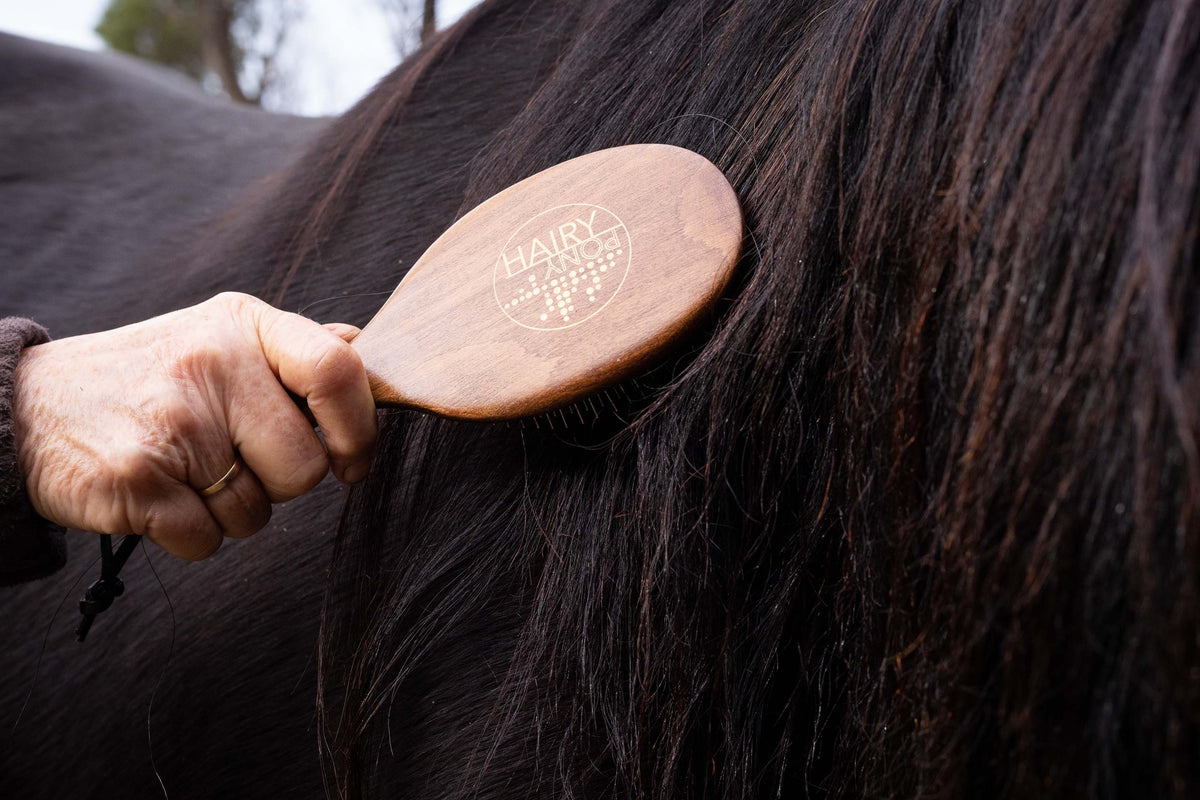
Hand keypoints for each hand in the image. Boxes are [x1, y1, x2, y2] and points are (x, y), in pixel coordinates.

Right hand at [11, 292, 376, 560]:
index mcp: (244, 325)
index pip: (339, 370)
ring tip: (188, 470)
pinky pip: (208, 541)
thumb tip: (366, 349)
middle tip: (232, 458)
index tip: (351, 458)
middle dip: (279, 482)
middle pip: (305, 466)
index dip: (360, 427)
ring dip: (231, 509)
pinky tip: (160, 495)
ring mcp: (174, 423)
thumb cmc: (149, 379)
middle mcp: (212, 365)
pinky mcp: (138, 480)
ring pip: (258, 513)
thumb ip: (295, 348)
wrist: (29, 408)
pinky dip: (189, 534)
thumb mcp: (219, 336)